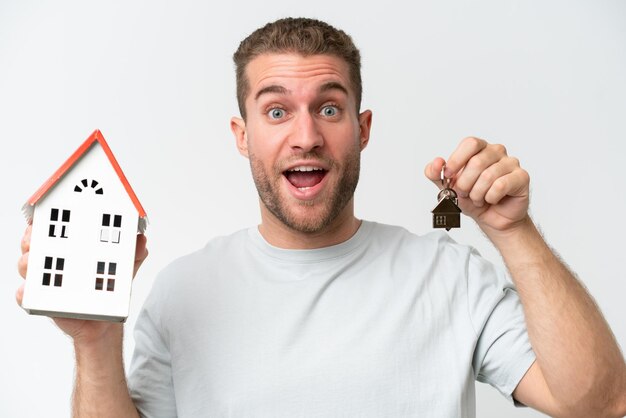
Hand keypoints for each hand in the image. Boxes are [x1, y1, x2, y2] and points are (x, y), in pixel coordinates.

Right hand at [16, 225, 148, 344]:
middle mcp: (56, 261)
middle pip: (33, 243)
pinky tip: (29, 290)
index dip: (46, 220)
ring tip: (33, 260)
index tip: (46, 215)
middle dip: (32, 237)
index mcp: (73, 248)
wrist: (105, 321)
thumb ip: (134, 253)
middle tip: (36, 236)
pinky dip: (25, 292)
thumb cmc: (109, 288)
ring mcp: (47, 281)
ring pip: (27, 266)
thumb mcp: (125, 267)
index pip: (54, 228)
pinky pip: (27, 296)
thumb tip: (141, 240)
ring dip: (27, 261)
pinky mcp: (44, 301)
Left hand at [424, 137, 529, 233]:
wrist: (492, 218)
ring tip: (478, 198)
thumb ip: (436, 174)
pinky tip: (491, 200)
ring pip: (488, 176)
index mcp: (479, 149)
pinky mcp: (521, 177)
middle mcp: (496, 152)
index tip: (449, 176)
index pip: (470, 143)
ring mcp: (511, 163)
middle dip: (465, 184)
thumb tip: (436, 162)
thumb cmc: (473, 199)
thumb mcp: (448, 187)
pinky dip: (491, 197)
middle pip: (476, 162)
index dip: (457, 160)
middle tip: (465, 193)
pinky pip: (501, 185)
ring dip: (477, 193)